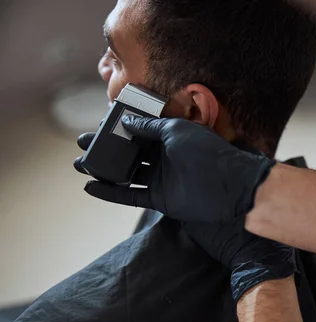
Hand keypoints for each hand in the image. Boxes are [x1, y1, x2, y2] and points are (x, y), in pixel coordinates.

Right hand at [75, 130, 293, 300]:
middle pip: (128, 153)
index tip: (98, 124)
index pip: (138, 131)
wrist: (230, 186)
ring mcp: (161, 179)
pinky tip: (91, 187)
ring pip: (126, 174)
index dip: (119, 128)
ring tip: (80, 163)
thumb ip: (151, 127)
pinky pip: (131, 196)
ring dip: (104, 169)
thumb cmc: (208, 152)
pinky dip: (111, 193)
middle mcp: (163, 157)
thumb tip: (127, 122)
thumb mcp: (178, 130)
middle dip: (106, 148)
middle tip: (82, 143)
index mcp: (169, 138)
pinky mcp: (160, 199)